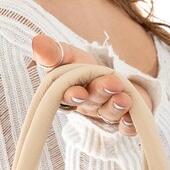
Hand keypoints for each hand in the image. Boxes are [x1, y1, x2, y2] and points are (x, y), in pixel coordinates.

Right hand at [31, 34, 153, 136]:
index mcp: (71, 91)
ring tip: (125, 98)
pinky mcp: (126, 119)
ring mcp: (106, 112)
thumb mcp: (68, 55)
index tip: (78, 92)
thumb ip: (54, 52)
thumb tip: (36, 42)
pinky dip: (129, 125)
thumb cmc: (82, 68)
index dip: (72, 95)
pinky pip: (126, 128)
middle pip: (94, 99)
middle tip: (112, 83)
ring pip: (111, 112)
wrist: (109, 78)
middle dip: (102, 92)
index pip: (67, 95)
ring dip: (117, 106)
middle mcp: (88, 104)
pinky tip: (132, 119)